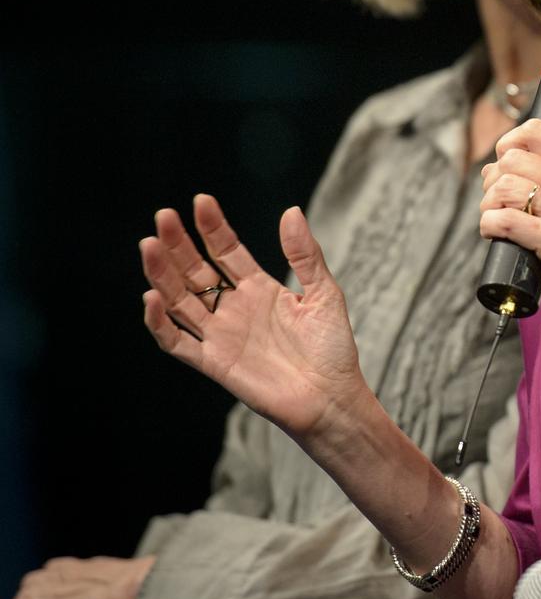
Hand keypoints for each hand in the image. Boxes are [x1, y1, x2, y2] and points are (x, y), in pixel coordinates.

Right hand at [140, 195, 365, 440]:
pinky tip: (152, 297)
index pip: (227, 251)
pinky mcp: (213, 363)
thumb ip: (305, 255)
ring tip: (149, 245)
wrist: (332, 397)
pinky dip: (159, 322)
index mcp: (259, 288)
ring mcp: (221, 335)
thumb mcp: (323, 293)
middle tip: (163, 216)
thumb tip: (291, 210)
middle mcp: (234, 308)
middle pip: (196, 271)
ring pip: (179, 300)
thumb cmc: (333, 348)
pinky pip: (176, 342)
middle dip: (178, 244)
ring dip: (162, 274)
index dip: (213, 227)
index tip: (201, 201)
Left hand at [479, 120, 540, 331]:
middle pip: (511, 159)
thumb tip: (493, 166)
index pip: (535, 130)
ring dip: (488, 205)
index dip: (508, 144)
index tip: (504, 167)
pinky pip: (503, 219)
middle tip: (498, 203)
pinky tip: (495, 234)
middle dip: (492, 181)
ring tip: (495, 220)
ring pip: (503, 186)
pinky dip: (488, 226)